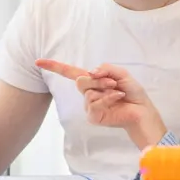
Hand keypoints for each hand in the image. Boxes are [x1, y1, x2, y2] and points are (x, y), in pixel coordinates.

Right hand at [35, 59, 166, 147]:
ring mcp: (89, 106)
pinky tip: (117, 98)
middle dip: (98, 80)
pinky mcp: (93, 117)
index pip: (69, 72)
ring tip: (118, 92)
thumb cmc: (132, 92)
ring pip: (88, 92)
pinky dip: (107, 99)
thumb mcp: (120, 74)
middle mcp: (88, 93)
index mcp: (92, 81)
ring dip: (105, 89)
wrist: (142, 110)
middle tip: (113, 83)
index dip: (54, 66)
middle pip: (80, 80)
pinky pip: (94, 104)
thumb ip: (105, 69)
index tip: (38, 62)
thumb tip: (89, 73)